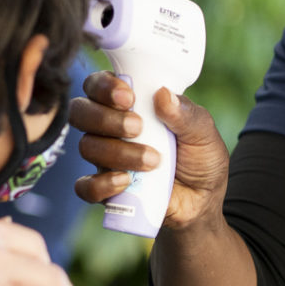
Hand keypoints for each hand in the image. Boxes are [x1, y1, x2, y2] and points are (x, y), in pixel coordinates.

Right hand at [67, 71, 228, 231]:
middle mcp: (109, 128)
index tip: (128, 97)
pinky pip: (86, 187)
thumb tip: (163, 95)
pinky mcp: (105, 189)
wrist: (203, 200)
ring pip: (88, 147)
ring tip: (153, 160)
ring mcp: (105, 159)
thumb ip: (185, 114)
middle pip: (81, 112)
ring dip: (118, 152)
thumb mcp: (203, 132)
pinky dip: (102, 184)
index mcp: (129, 104)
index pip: (97, 85)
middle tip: (137, 127)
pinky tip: (126, 181)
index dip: (103, 86)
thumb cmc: (200, 157)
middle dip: (105, 118)